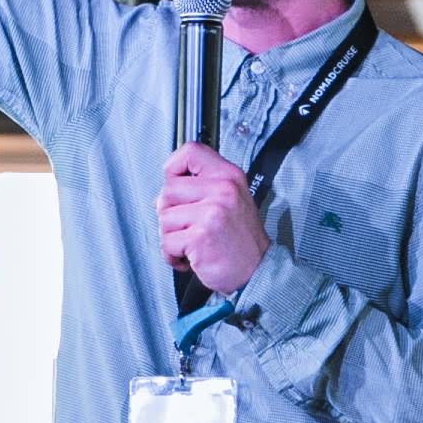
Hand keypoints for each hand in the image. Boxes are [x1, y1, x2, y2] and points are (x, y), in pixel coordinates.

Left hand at [158, 142, 266, 297]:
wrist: (258, 271)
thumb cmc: (242, 240)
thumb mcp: (231, 199)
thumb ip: (202, 187)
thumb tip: (164, 191)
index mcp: (229, 176)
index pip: (191, 151)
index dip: (173, 167)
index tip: (175, 183)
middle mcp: (223, 190)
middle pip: (168, 189)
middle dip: (169, 213)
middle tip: (187, 226)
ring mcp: (212, 212)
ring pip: (164, 216)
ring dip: (171, 236)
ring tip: (191, 243)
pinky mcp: (201, 236)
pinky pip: (167, 241)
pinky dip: (172, 255)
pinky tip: (190, 256)